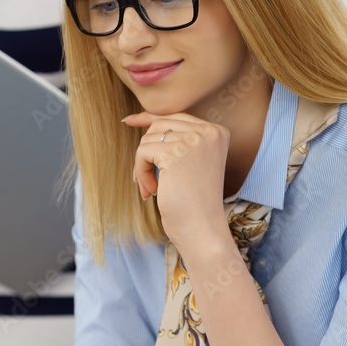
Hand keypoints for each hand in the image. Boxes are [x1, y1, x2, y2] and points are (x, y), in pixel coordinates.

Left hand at [123, 111, 230, 250]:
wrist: (203, 229)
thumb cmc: (195, 202)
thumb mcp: (190, 163)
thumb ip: (176, 139)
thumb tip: (141, 119)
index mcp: (217, 132)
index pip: (176, 116)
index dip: (150, 120)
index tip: (129, 122)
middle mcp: (208, 132)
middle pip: (159, 125)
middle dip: (147, 151)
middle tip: (146, 178)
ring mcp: (193, 141)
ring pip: (148, 139)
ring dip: (143, 166)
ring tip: (153, 188)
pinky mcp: (176, 153)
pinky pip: (143, 153)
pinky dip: (142, 173)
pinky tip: (153, 191)